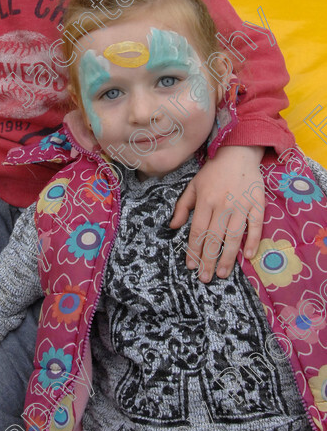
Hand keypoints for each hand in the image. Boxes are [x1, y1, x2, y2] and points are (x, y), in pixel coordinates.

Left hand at [170, 146, 264, 282]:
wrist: (238, 153)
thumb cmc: (213, 172)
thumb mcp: (193, 186)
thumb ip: (182, 207)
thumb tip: (173, 227)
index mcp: (205, 201)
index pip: (197, 231)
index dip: (193, 250)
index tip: (191, 266)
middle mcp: (222, 204)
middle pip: (214, 238)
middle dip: (208, 260)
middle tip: (205, 278)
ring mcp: (241, 205)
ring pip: (234, 236)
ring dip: (228, 257)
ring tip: (221, 273)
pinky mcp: (258, 204)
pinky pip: (256, 226)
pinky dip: (253, 241)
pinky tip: (248, 257)